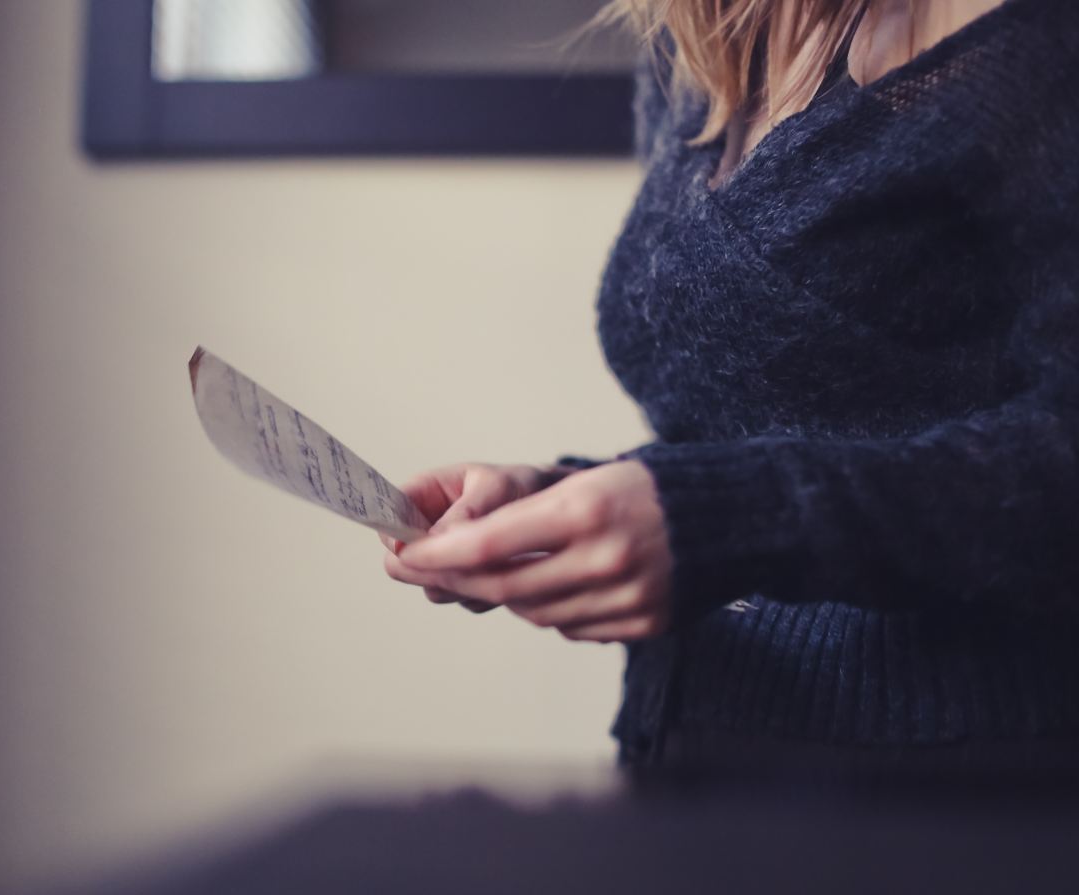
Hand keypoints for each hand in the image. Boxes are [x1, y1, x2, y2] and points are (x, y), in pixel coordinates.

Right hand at [380, 462, 573, 612]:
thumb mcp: (500, 489)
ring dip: (464, 581)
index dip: (394, 533)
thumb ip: (467, 514)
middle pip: (402, 562)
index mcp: (423, 493)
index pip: (386, 514)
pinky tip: (511, 571)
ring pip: (433, 586)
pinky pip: (463, 599)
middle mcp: (426, 530)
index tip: (417, 545)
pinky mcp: (466, 583)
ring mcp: (444, 560)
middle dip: (433, 567)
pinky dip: (485, 592)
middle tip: (472, 556)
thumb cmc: (525, 487)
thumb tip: (435, 543)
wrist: (559, 510)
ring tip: (503, 557)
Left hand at [384, 460, 672, 642]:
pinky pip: (572, 628)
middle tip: (420, 572)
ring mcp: (626, 598)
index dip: (438, 555)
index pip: (489, 544)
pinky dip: (549, 611)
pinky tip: (550, 589)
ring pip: (534, 612)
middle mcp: (605, 558)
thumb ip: (525, 520)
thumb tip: (460, 554)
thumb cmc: (649, 489)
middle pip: (503, 585)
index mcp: (585, 510)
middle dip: (453, 579)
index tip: (405, 555)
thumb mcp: (585, 482)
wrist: (736, 517)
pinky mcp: (642, 625)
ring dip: (504, 595)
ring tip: (491, 573)